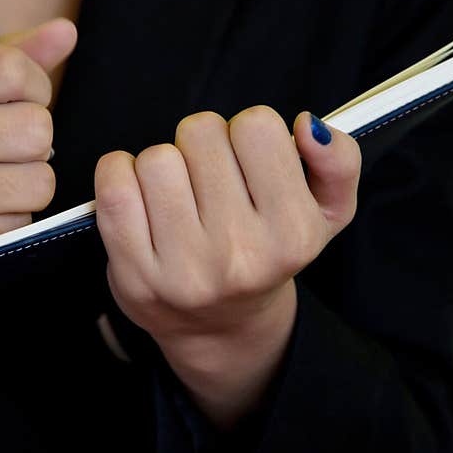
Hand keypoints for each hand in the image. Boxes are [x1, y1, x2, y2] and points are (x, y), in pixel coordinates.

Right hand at [0, 18, 76, 283]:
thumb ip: (3, 58)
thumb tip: (66, 30)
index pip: (11, 70)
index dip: (37, 89)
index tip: (19, 104)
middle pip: (35, 129)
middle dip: (35, 142)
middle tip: (4, 151)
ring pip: (37, 182)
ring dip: (27, 186)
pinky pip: (16, 226)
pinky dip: (8, 222)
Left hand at [94, 106, 360, 426]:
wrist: (221, 327)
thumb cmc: (270, 255)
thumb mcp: (327, 213)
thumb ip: (338, 161)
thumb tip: (306, 125)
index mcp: (292, 234)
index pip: (257, 125)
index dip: (248, 133)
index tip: (248, 160)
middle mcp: (239, 254)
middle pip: (200, 132)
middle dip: (204, 145)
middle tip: (211, 180)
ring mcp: (182, 269)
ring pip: (157, 157)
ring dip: (164, 164)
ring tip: (180, 194)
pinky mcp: (133, 274)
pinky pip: (114, 182)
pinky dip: (120, 172)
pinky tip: (141, 194)